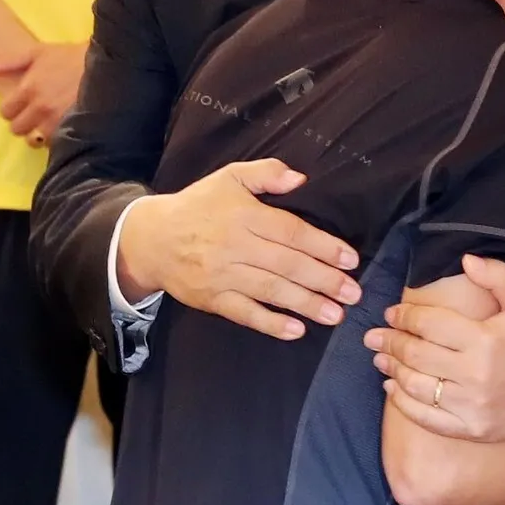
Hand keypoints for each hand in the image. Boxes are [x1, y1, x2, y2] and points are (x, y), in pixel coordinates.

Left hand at [0, 41, 87, 144]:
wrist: (107, 65)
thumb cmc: (71, 56)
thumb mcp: (39, 52)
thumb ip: (9, 62)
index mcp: (28, 88)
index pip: (5, 112)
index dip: (11, 109)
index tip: (21, 106)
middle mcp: (40, 107)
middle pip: (17, 129)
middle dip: (23, 122)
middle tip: (34, 115)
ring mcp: (57, 120)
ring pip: (35, 139)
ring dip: (39, 133)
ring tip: (49, 123)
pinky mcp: (74, 129)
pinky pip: (55, 143)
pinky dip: (56, 138)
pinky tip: (62, 128)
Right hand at [116, 158, 362, 338]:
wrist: (150, 239)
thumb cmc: (198, 206)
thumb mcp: (229, 178)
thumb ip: (266, 173)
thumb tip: (300, 178)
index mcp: (243, 215)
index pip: (291, 232)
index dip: (323, 246)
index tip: (350, 259)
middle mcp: (234, 245)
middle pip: (287, 264)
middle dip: (324, 280)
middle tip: (353, 293)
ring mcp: (222, 275)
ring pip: (270, 290)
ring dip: (306, 304)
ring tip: (335, 314)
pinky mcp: (212, 299)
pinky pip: (244, 313)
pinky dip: (271, 323)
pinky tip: (296, 331)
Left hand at [364, 253, 504, 441]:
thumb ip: (497, 275)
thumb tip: (465, 260)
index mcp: (485, 340)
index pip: (430, 324)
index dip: (406, 316)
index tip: (392, 313)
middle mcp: (475, 375)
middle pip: (417, 355)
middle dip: (390, 342)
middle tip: (373, 336)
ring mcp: (471, 406)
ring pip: (417, 386)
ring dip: (392, 370)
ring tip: (380, 358)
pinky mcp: (471, 429)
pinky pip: (427, 419)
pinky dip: (404, 403)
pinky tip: (393, 388)